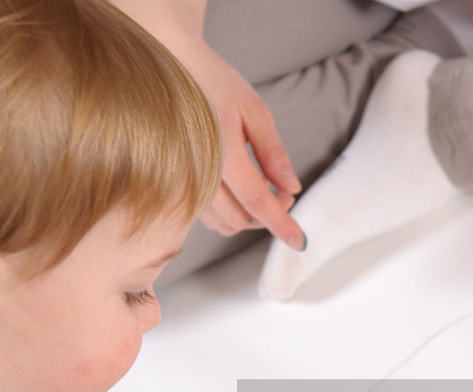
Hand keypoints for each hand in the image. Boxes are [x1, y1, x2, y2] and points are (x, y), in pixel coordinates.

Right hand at [185, 47, 305, 247]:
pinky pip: (208, 216)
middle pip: (241, 218)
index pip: (255, 200)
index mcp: (220, 150)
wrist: (173, 70)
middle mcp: (198, 171)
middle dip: (270, 215)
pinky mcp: (178, 185)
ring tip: (263, 186)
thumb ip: (273, 153)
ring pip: (224, 223)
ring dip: (250, 216)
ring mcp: (184, 181)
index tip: (299, 241)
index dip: (281, 223)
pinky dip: (231, 212)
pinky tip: (241, 190)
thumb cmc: (214, 84)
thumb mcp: (254, 111)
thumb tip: (291, 187)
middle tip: (284, 190)